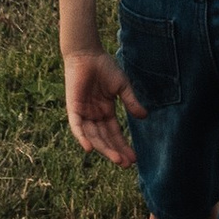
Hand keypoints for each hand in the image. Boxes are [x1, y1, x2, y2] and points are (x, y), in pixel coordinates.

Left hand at [63, 46, 142, 165]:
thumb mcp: (122, 87)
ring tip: (116, 159)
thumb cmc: (105, 67)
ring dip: (104, 148)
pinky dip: (82, 138)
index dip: (123, 145)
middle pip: (105, 138)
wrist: (88, 54)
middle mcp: (93, 115)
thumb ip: (131, 102)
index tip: (133, 158)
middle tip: (126, 164)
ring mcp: (83, 113)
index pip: (114, 133)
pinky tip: (90, 149)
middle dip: (115, 151)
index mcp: (105, 111)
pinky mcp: (73, 108)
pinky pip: (77, 127)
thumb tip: (144, 117)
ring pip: (93, 136)